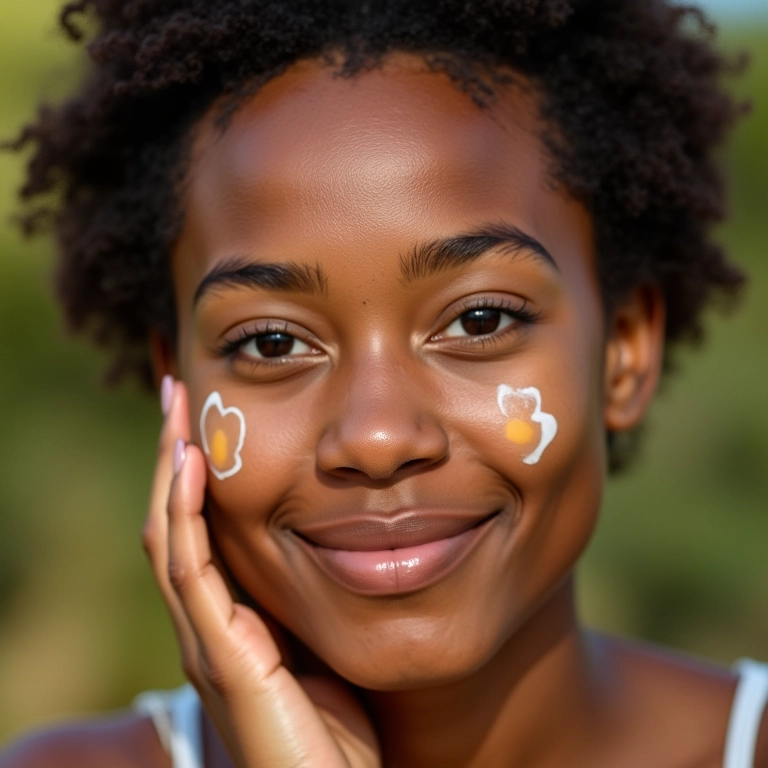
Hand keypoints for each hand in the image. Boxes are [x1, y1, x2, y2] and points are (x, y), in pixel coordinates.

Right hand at [142, 378, 379, 767]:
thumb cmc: (337, 732)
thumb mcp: (323, 647)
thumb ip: (314, 603)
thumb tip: (346, 544)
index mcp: (231, 620)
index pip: (199, 532)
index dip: (194, 476)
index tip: (203, 419)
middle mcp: (208, 625)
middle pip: (174, 523)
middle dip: (173, 456)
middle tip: (177, 394)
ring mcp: (207, 641)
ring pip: (171, 536)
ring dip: (170, 470)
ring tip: (176, 411)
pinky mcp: (222, 657)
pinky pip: (191, 572)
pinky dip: (184, 515)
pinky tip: (190, 466)